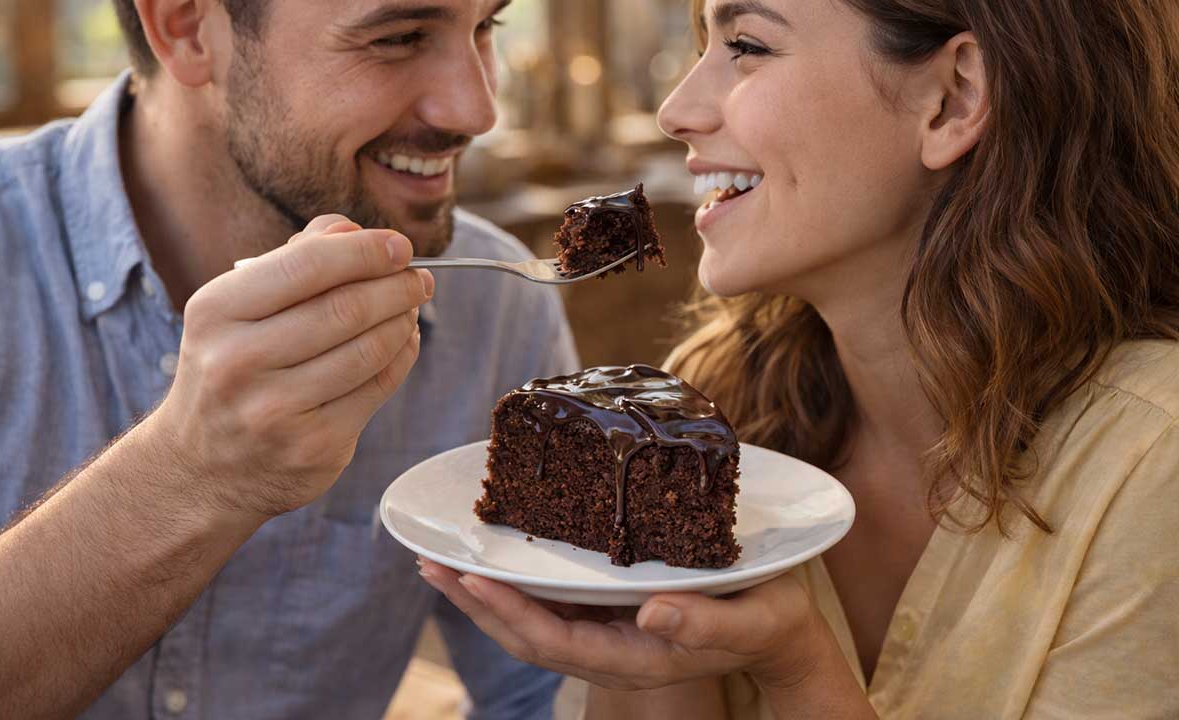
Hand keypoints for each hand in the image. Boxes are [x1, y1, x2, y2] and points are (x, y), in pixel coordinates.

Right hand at [151, 215, 433, 518]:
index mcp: (216, 312)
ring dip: (404, 321)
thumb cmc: (229, 370)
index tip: (400, 245)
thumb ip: (294, 260)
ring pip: (369, 350)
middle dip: (397, 286)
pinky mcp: (314, 446)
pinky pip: (377, 389)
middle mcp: (239, 361)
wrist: (199, 469)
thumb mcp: (235, 310)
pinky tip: (403, 342)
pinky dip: (401, 358)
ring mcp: (276, 410)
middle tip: (420, 278)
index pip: (309, 265)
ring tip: (411, 307)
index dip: (366, 250)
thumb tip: (355, 229)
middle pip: (347, 308)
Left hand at [418, 560, 833, 693]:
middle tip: (431, 563)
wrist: (779, 630)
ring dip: (486, 593)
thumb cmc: (766, 619)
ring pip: (533, 618)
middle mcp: (611, 648)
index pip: (555, 642)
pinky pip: (554, 600)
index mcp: (636, 657)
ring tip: (443, 561)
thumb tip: (648, 614)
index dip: (508, 613)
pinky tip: (500, 555)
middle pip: (526, 633)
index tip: (471, 578)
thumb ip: (703, 622)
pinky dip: (518, 580)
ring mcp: (608, 630)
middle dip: (476, 603)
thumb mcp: (748, 619)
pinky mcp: (612, 609)